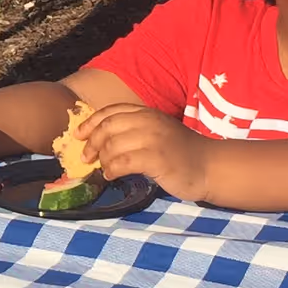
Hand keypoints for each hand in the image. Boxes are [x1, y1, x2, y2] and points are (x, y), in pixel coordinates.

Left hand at [80, 104, 207, 199]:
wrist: (209, 166)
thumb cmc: (180, 152)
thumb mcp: (156, 132)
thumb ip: (133, 130)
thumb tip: (100, 141)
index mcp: (147, 113)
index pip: (111, 112)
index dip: (91, 123)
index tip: (78, 135)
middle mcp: (148, 122)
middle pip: (108, 127)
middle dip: (92, 143)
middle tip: (86, 158)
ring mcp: (153, 139)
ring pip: (113, 146)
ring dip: (102, 160)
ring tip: (103, 169)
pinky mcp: (156, 158)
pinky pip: (123, 162)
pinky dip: (112, 170)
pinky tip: (111, 176)